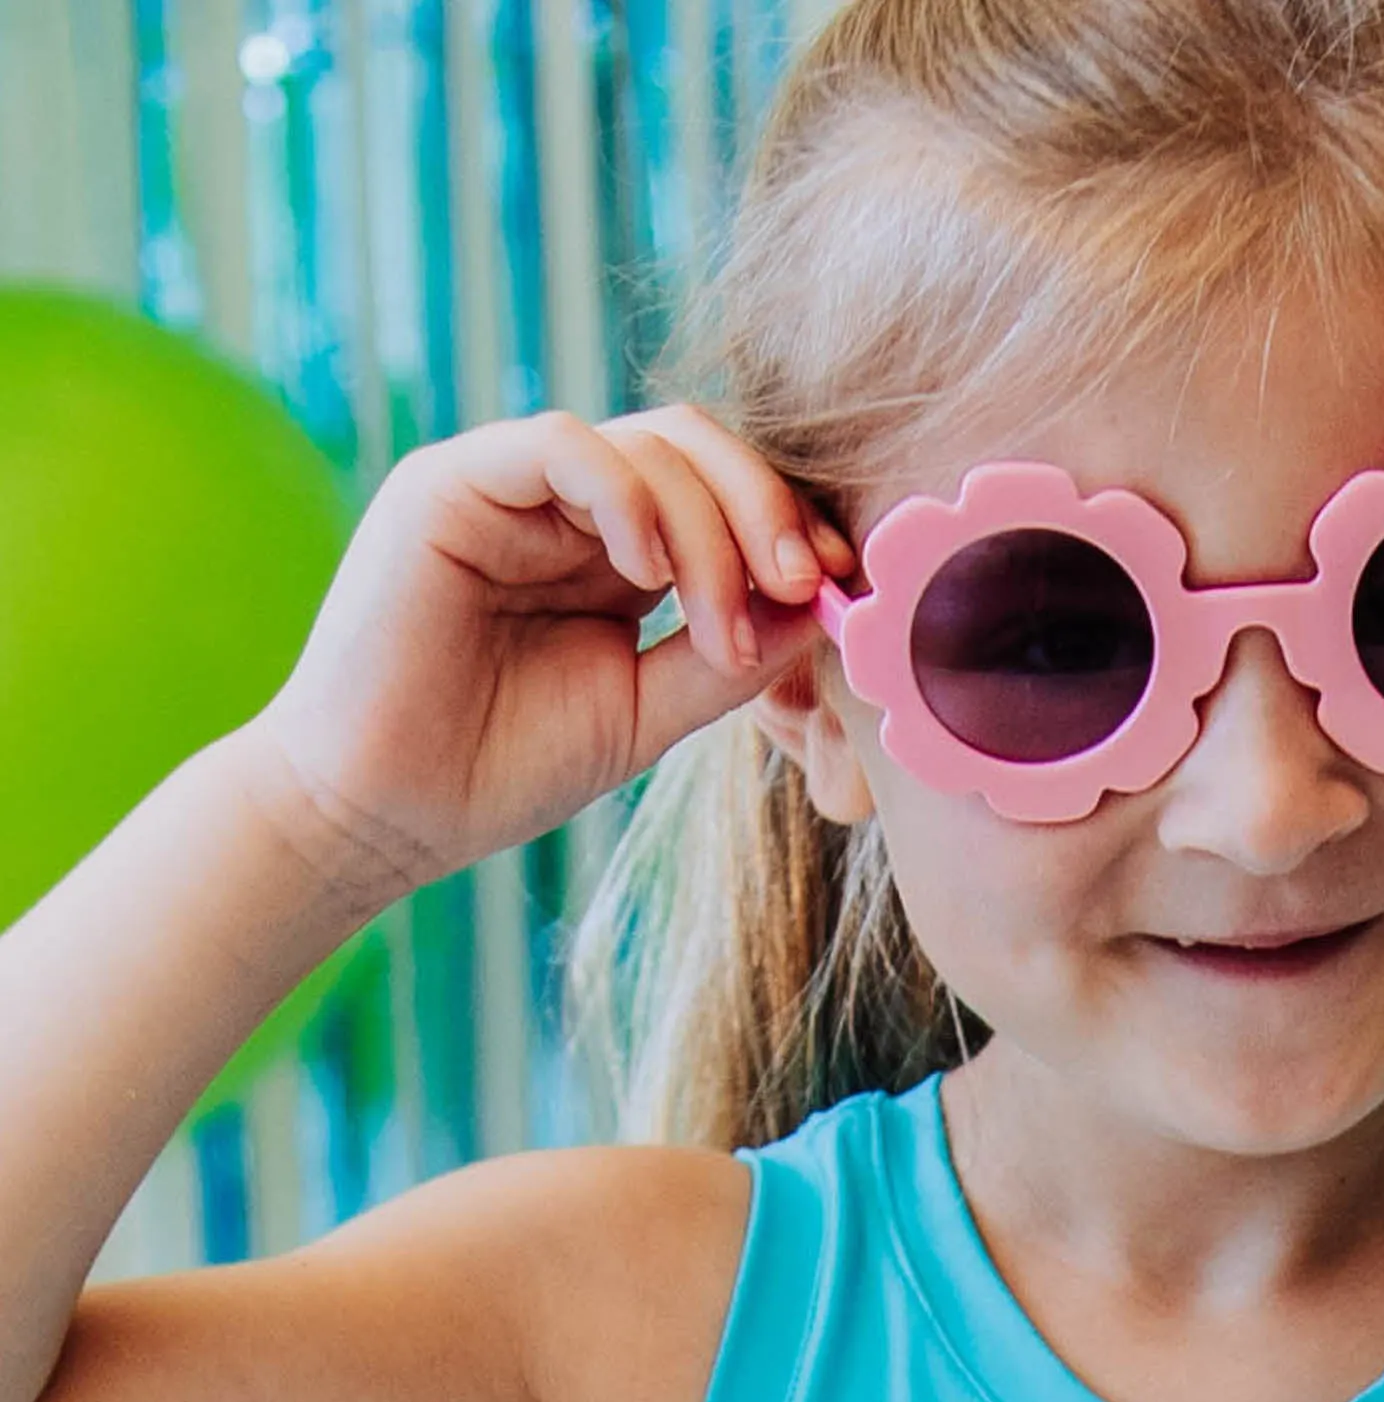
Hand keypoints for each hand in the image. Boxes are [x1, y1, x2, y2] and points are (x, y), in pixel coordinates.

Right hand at [243, 405, 854, 904]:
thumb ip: (730, 657)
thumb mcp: (647, 711)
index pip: (719, 491)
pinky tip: (651, 573)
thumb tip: (823, 604)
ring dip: (710, 531)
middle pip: (695, 445)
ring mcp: (506, 485)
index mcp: (613, 550)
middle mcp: (563, 504)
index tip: (839, 587)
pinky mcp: (450, 483)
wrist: (383, 814)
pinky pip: (563, 447)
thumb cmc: (504, 768)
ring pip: (644, 445)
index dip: (789, 524)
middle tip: (804, 584)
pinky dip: (628, 497)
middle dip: (767, 509)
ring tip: (716, 628)